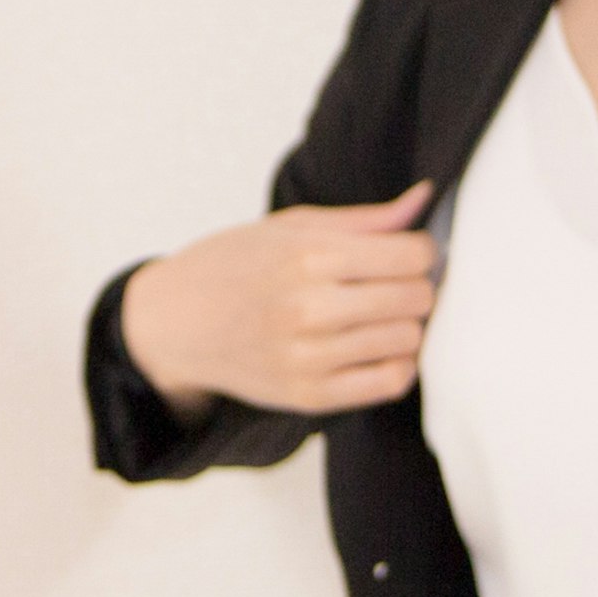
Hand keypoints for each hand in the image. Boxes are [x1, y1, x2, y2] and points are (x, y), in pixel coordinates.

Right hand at [120, 179, 441, 419]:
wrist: (173, 324)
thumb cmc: (233, 265)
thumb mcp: (290, 227)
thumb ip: (363, 220)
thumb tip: (424, 200)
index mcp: (307, 257)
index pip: (412, 255)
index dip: (421, 251)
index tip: (406, 253)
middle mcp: (309, 308)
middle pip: (416, 298)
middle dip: (416, 286)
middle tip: (394, 284)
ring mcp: (309, 358)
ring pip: (408, 340)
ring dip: (405, 325)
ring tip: (381, 314)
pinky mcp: (309, 396)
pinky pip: (389, 383)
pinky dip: (397, 363)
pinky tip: (376, 347)